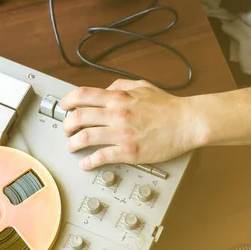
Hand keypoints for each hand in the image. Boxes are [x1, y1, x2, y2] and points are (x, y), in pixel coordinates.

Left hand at [60, 79, 200, 169]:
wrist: (187, 122)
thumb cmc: (168, 106)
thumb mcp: (142, 86)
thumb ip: (120, 85)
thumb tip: (105, 89)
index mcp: (118, 97)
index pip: (82, 95)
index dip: (67, 101)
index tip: (64, 107)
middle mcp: (117, 114)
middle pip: (78, 117)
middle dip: (66, 125)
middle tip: (66, 129)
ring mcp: (122, 134)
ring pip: (85, 138)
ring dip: (73, 144)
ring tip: (71, 146)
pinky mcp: (129, 152)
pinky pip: (101, 157)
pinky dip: (89, 162)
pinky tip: (86, 164)